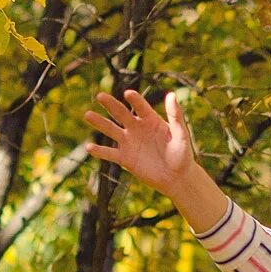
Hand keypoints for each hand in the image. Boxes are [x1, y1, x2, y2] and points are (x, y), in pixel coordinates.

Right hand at [83, 88, 199, 194]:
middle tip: (100, 96)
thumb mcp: (181, 134)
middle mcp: (137, 128)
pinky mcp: (125, 158)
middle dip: (111, 105)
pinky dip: (100, 151)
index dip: (135, 100)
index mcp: (151, 120)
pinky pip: (110, 153)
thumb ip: (176, 116)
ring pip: (111, 130)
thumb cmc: (182, 154)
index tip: (128, 94)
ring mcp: (129, 143)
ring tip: (88, 115)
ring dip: (100, 123)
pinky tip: (89, 147)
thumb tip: (172, 95)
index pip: (140, 106)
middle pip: (121, 114)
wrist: (177, 178)